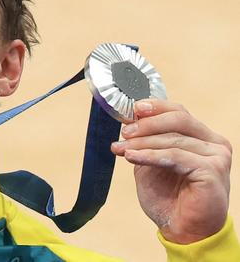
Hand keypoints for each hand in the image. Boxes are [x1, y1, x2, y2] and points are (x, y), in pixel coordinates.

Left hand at [110, 98, 231, 243]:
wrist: (182, 230)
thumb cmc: (169, 198)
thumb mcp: (151, 163)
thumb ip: (145, 143)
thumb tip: (128, 121)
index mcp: (202, 137)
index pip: (178, 112)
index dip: (155, 107)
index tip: (132, 109)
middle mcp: (213, 143)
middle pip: (178, 119)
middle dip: (146, 124)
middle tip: (124, 132)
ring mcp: (216, 156)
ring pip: (173, 139)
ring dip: (142, 143)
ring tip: (121, 149)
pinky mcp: (212, 171)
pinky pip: (175, 156)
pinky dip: (150, 155)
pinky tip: (132, 157)